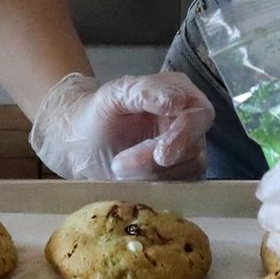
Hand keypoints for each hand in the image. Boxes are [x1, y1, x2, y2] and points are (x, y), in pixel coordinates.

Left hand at [29, 71, 214, 180]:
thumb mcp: (113, 96)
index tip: (161, 153)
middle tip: (121, 165)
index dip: (185, 135)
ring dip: (148, 174)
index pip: (200, 114)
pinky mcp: (177, 175)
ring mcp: (185, 151)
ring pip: (186, 170)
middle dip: (158, 161)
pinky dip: (152, 186)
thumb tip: (177, 101)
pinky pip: (178, 186)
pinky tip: (127, 180)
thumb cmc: (96, 114)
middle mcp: (188, 121)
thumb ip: (144, 91)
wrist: (79, 143)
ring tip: (116, 167)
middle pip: (194, 147)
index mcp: (179, 92)